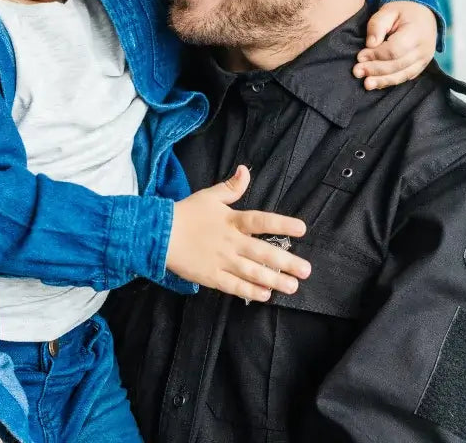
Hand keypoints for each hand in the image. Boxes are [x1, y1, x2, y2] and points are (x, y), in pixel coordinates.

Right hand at [166, 165, 311, 302]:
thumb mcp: (209, 195)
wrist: (159, 234)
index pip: (261, 221)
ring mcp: (221, 261)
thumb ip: (231, 187)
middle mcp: (230, 242)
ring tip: (293, 286)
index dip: (281, 224)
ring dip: (274, 280)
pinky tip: (266, 294)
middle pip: (262, 253)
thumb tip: (245, 170)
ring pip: (253, 273)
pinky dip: (250, 291)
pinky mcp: (211, 277)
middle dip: (286, 262)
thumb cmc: (186, 213)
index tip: (301, 229)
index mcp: (232, 220)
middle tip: (306, 270)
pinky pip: (234, 286)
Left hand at [353, 1, 436, 89]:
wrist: (423, 13)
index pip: (395, 50)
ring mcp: (424, 60)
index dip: (376, 55)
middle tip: (357, 71)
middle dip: (376, 70)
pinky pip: (406, 77)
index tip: (360, 57)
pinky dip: (390, 81)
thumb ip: (377, 25)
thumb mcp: (388, 11)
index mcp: (417, 33)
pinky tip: (377, 84)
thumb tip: (370, 44)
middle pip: (398, 65)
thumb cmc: (402, 11)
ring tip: (366, 84)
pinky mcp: (420, 67)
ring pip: (403, 75)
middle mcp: (423, 49)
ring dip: (383, 81)